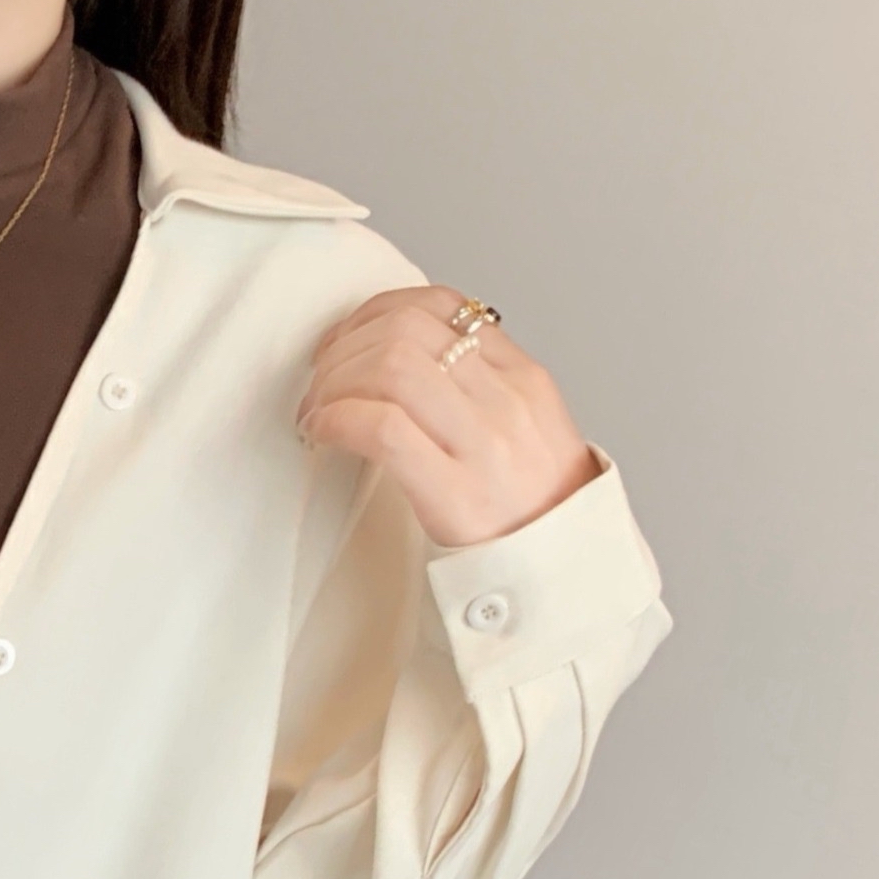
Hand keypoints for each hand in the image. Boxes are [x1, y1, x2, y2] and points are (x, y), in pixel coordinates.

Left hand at [294, 285, 601, 547]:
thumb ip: (477, 388)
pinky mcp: (455, 492)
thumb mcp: (524, 429)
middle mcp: (507, 399)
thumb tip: (400, 359)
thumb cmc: (532, 508)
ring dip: (334, 384)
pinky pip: (383, 429)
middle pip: (407, 331)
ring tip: (316, 413)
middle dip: (345, 349)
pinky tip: (322, 434)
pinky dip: (338, 420)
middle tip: (318, 384)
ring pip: (392, 368)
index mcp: (523, 376)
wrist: (562, 572)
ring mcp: (484, 444)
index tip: (345, 342)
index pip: (443, 306)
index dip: (376, 313)